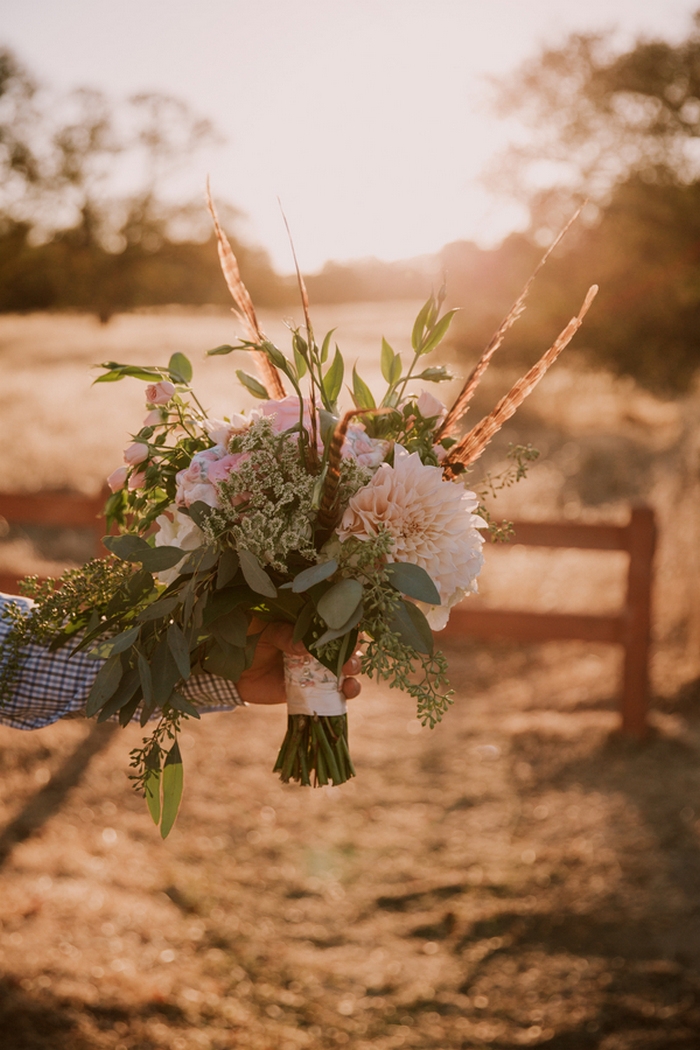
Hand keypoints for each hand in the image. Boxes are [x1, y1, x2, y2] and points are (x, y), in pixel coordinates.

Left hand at [236, 621, 361, 705]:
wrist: (233, 674)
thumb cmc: (250, 642)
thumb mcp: (266, 631)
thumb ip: (284, 635)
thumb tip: (305, 646)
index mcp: (308, 626)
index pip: (334, 622)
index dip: (347, 626)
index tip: (354, 631)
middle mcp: (317, 647)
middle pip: (345, 646)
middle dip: (352, 651)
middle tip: (350, 656)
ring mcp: (316, 669)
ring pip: (345, 669)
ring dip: (353, 671)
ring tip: (350, 674)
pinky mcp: (312, 690)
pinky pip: (333, 692)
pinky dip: (345, 693)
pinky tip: (347, 691)